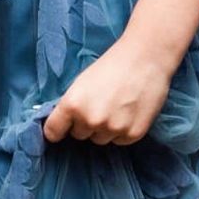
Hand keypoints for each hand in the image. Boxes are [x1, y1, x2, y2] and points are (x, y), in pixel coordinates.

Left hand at [43, 37, 174, 146]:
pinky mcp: (132, 134)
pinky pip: (119, 140)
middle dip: (85, 124)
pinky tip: (128, 112)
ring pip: (100, 139)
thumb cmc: (111, 66)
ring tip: (116, 106)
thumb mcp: (81, 83)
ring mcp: (112, 129)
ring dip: (104, 129)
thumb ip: (71, 106)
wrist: (145, 58)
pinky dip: (122, 130)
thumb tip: (64, 125)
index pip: (53, 132)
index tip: (61, 129)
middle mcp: (90, 120)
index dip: (57, 129)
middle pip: (79, 135)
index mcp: (72, 105)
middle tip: (99, 104)